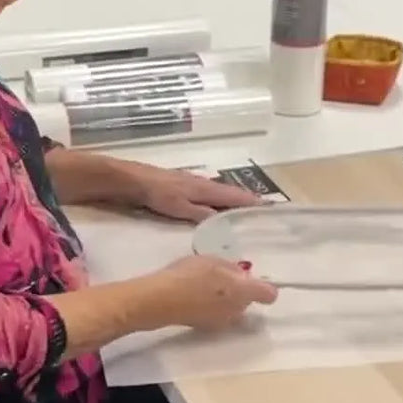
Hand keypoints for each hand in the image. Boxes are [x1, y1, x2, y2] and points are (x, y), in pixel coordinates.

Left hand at [134, 167, 263, 222]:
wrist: (134, 180)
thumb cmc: (158, 194)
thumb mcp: (180, 208)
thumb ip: (202, 214)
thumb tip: (225, 222)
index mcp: (206, 189)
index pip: (234, 195)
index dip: (251, 201)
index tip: (268, 207)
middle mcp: (203, 183)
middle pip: (230, 192)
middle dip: (246, 200)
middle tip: (261, 210)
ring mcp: (193, 182)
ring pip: (219, 192)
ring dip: (233, 199)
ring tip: (245, 209)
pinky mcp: (183, 185)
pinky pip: (208, 192)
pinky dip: (218, 198)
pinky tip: (217, 205)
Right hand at [148, 255, 278, 331]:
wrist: (162, 300)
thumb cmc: (190, 275)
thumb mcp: (213, 261)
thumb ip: (231, 268)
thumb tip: (241, 276)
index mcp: (244, 292)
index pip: (269, 294)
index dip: (265, 287)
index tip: (253, 280)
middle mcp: (238, 311)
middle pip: (247, 301)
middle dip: (238, 290)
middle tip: (219, 277)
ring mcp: (222, 322)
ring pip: (232, 308)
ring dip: (223, 299)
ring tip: (202, 286)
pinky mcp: (206, 327)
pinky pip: (216, 314)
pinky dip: (209, 307)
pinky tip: (192, 296)